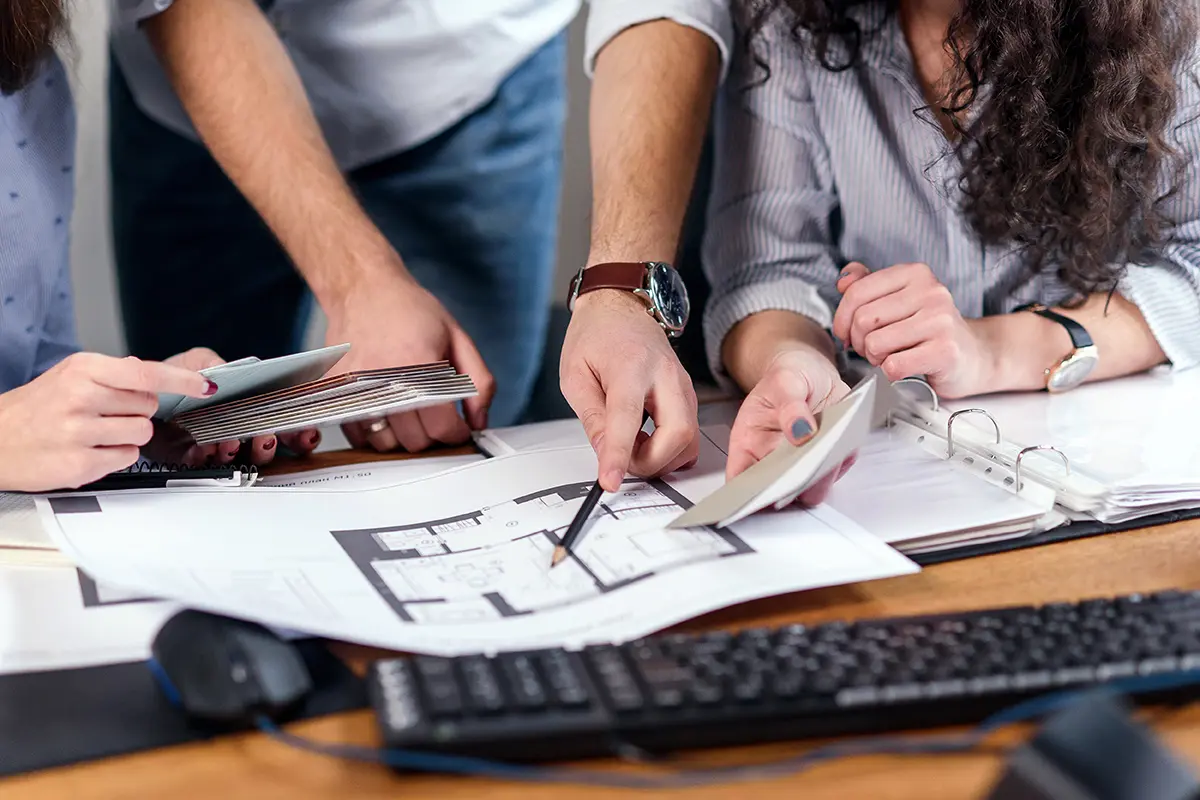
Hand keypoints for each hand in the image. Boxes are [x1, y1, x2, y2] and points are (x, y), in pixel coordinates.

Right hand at [0, 353, 218, 491]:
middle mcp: (80, 396)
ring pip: (142, 432)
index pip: (146, 372)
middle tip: (105, 414)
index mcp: (82, 369)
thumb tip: (148, 370)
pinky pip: (127, 457)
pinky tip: (90, 449)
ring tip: (95, 432)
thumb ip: (112, 372)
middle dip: (136, 411)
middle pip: (149, 405)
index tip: (206, 385)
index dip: (182, 380)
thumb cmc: (36, 408)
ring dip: (127, 435)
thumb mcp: (69, 375)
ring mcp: (79, 431)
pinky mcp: (80, 463)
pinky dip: (115, 455)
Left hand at [155, 348, 320, 466]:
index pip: (283, 419)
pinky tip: (204, 450)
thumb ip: (217, 364)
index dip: (297, 429)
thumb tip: (226, 375)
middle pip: (268, 444)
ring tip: (230, 443)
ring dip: (240, 453)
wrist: (137, 397)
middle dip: (270, 444)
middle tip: (266, 438)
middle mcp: (239, 428)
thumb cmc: (173, 376)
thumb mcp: (199, 360)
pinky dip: (207, 459)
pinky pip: (207, 466)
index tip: (303, 431)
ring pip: (243, 458)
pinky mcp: (194, 458)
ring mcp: (219, 445)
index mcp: (248, 404)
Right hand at [326, 274, 494, 453]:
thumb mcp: (457, 337)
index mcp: (418, 365)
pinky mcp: (335, 391)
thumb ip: (478, 381)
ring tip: (409, 410)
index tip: (459, 427)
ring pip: (387, 443)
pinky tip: (386, 409)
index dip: (457, 432)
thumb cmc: (409, 310)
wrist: (363, 289)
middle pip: (415, 440)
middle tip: (435, 414)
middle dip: (433, 433)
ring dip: (403, 435)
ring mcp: (355, 387)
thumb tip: (479, 420)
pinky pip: (358, 434)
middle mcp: (383, 379)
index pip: (441, 426)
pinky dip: (374, 430)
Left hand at [560, 290, 698, 491]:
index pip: (627, 418)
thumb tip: (604, 454)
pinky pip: (690, 435)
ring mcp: (683, 385)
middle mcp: (665, 375)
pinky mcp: (688, 395)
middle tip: (623, 461)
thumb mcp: (575, 375)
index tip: (610, 480)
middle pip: (678, 434)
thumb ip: (591, 418)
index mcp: (631, 366)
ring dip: (662, 458)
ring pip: (690, 440)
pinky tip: (648, 440)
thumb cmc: (596, 333)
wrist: (621, 305)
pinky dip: (671, 449)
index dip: (619, 454)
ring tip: (633, 446)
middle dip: (652, 462)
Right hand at [727, 346, 856, 505]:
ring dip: (825, 473)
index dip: (750, 496)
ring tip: (830, 442)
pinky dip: (843, 458)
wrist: (812, 372)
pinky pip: (838, 471)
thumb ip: (790, 406)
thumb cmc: (788, 375)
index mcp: (748, 444)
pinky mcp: (827, 462)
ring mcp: (801, 465)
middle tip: (811, 459)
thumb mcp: (785, 381)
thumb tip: (801, 432)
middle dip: (796, 484)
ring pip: (812, 490)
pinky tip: (840, 437)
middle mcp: (772, 461)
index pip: (740, 482)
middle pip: (779, 494)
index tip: (770, 491)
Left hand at [833, 262, 996, 397]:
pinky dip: (891, 372)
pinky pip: (893, 365)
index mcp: (915, 274)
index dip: (842, 318)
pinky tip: (904, 366)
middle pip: (863, 319)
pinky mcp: (945, 351)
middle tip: (872, 348)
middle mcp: (931, 292)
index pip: (857, 292)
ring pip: (875, 343)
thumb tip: (843, 280)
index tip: (846, 333)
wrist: (972, 355)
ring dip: (875, 358)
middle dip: (859, 341)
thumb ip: (868, 285)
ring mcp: (940, 321)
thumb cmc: (930, 328)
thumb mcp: (899, 299)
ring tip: (890, 356)